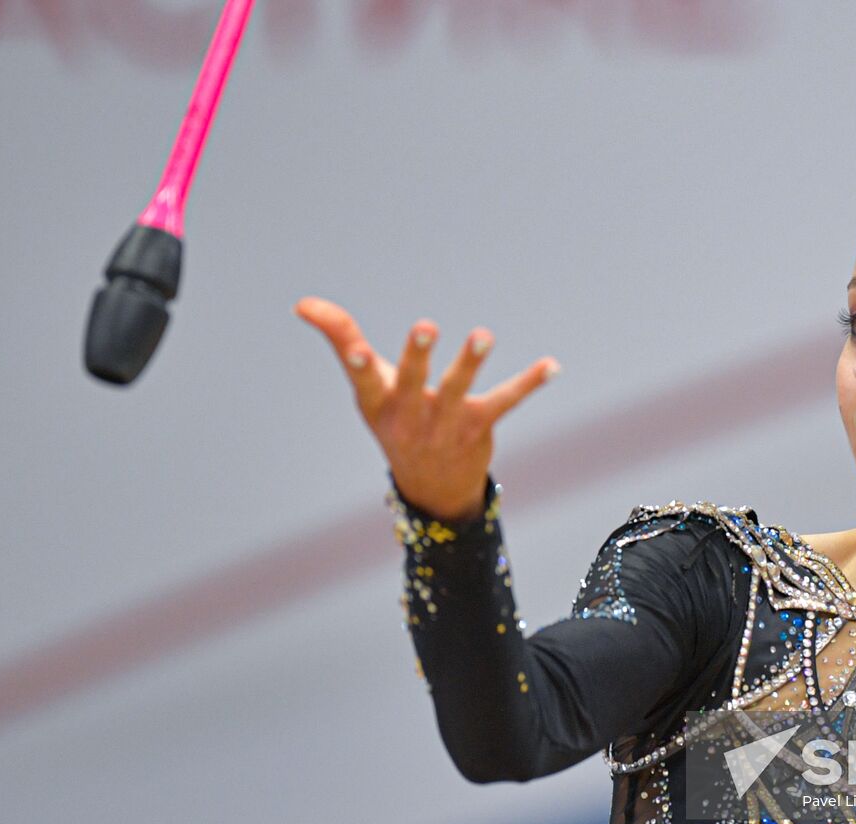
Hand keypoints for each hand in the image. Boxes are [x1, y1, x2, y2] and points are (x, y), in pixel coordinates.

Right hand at [294, 296, 559, 521]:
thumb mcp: (368, 385)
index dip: (355, 358)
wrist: (431, 488)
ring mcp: (445, 423)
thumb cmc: (396, 418)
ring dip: (470, 362)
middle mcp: (410, 414)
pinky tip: (552, 366)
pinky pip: (505, 400)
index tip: (354, 346)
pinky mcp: (478, 426)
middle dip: (418, 356)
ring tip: (483, 334)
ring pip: (458, 390)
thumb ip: (341, 339)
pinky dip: (529, 382)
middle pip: (413, 382)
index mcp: (377, 402)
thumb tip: (303, 303)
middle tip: (425, 325)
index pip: (362, 375)